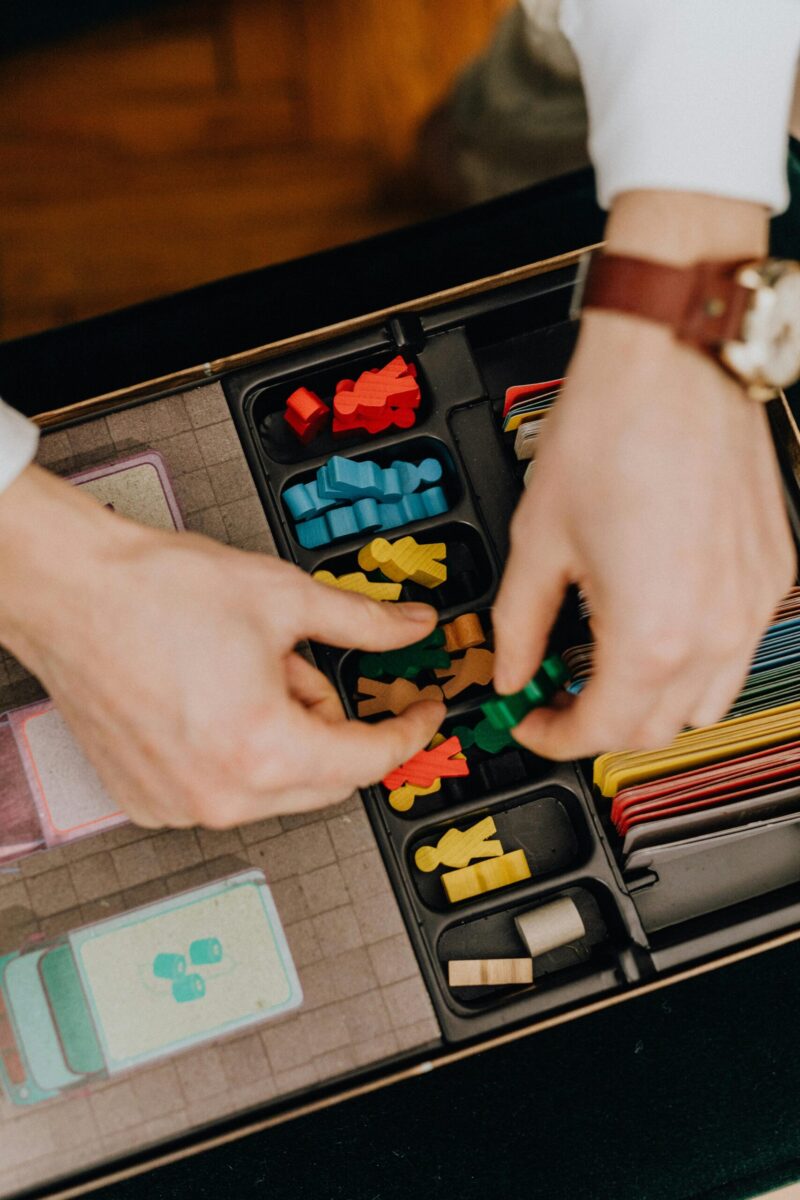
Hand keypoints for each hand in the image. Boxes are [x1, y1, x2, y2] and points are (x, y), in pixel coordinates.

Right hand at [0, 466, 443, 826]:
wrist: (71, 592)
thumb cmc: (155, 593)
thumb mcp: (285, 598)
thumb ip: (364, 623)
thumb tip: (412, 628)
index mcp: (264, 750)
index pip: (370, 759)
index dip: (408, 730)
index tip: (421, 712)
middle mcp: (221, 795)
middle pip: (326, 780)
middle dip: (335, 726)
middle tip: (305, 667)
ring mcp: (179, 806)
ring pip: (276, 787)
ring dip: (285, 737)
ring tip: (245, 673)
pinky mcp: (148, 802)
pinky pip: (224, 791)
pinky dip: (238, 753)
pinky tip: (214, 699)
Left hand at [493, 192, 796, 758]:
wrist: (672, 362)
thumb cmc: (611, 432)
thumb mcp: (538, 540)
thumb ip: (520, 623)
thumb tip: (512, 666)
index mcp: (653, 634)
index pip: (602, 728)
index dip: (554, 736)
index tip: (531, 720)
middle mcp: (716, 630)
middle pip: (658, 728)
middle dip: (600, 724)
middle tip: (560, 697)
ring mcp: (754, 604)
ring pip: (707, 699)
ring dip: (653, 701)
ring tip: (607, 667)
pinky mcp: (773, 573)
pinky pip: (738, 648)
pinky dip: (695, 660)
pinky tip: (657, 626)